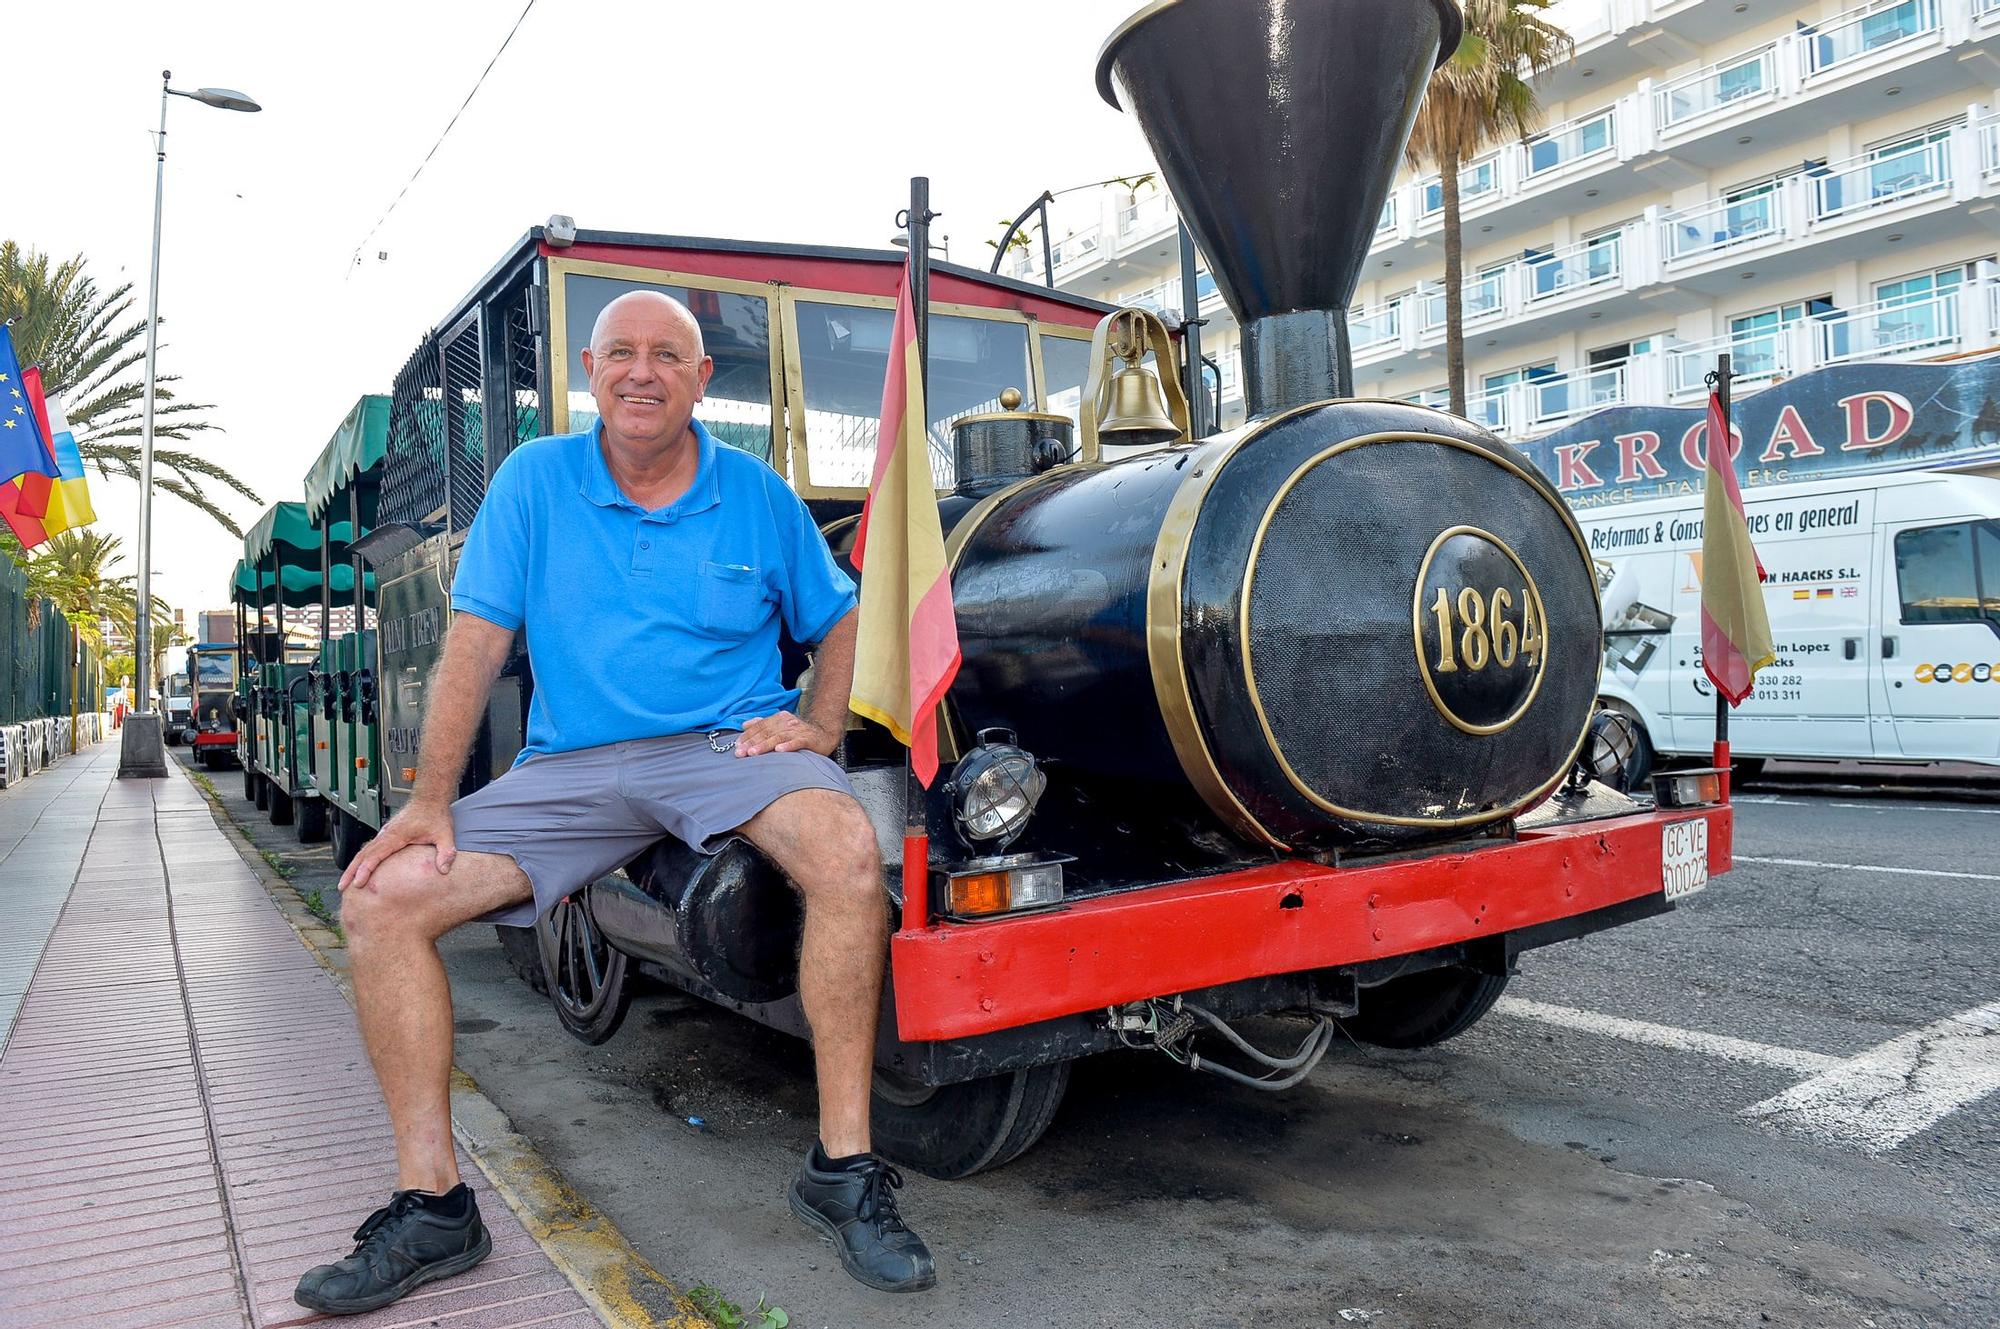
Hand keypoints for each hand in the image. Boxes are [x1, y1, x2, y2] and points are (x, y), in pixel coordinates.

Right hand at [340, 798, 456, 891]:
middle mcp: (387, 834)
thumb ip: (445, 852)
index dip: (365, 870)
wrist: (430, 798)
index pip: (376, 854)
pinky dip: (362, 859)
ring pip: (364, 850)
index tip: (358, 883)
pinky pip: (370, 848)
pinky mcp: (387, 834)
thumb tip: (443, 870)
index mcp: (397, 835)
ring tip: (346, 881)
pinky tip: (360, 868)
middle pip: (363, 854)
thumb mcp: (445, 834)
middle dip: (351, 871)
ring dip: (354, 865)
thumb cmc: (435, 814)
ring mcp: (386, 833)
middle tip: (342, 887)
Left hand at [734, 712, 838, 757]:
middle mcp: (788, 722)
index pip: (760, 726)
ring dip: (765, 745)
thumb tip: (744, 724)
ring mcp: (798, 730)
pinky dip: (788, 746)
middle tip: (741, 752)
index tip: (736, 746)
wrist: (824, 734)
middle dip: (752, 742)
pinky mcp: (809, 739)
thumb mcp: (780, 726)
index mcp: (779, 718)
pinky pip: (797, 742)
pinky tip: (779, 750)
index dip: (747, 736)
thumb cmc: (799, 733)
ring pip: (778, 737)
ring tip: (753, 752)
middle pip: (767, 732)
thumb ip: (762, 724)